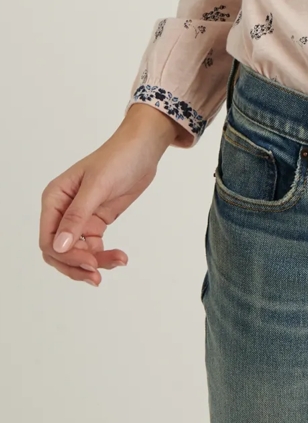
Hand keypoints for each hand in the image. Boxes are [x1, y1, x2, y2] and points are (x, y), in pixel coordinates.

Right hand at [39, 105, 181, 286]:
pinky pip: (94, 246)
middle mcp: (63, 210)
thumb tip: (58, 246)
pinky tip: (120, 257)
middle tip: (98, 275)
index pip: (48, 239)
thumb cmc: (118, 157)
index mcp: (55, 199)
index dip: (65, 256)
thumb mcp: (97, 186)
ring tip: (118, 261)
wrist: (144, 148)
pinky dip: (104, 255)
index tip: (90, 262)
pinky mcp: (97, 221)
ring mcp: (80, 217)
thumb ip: (77, 217)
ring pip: (78, 252)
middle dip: (77, 265)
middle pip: (59, 251)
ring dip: (94, 262)